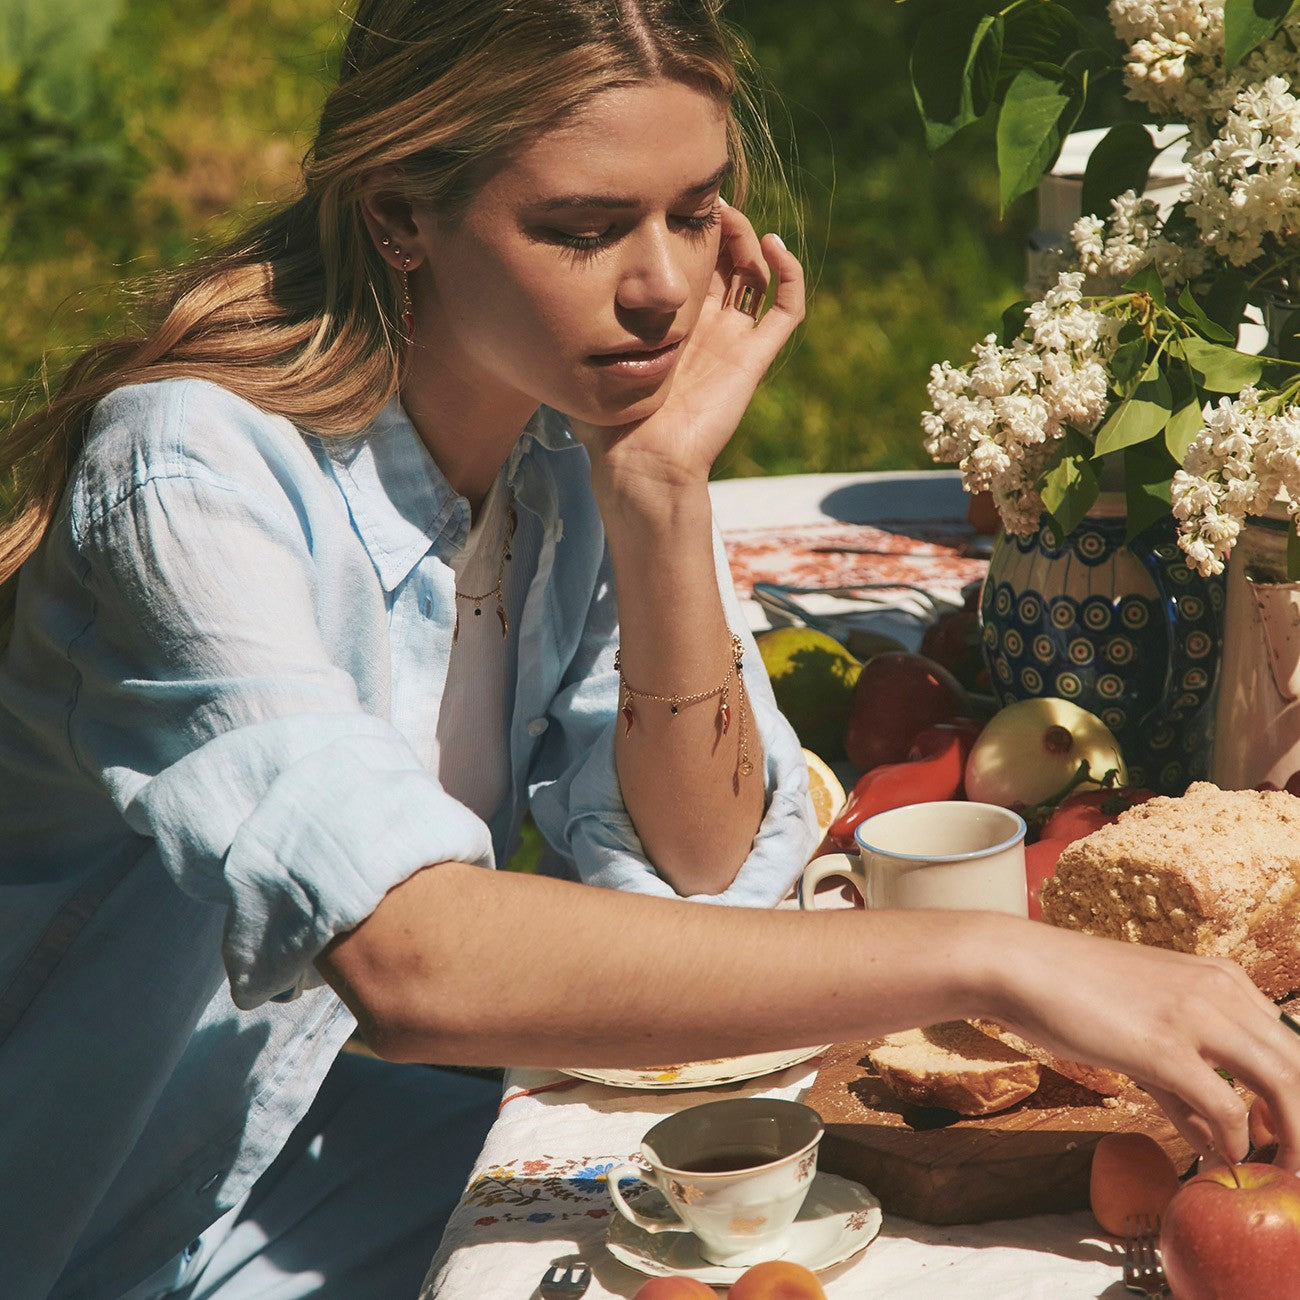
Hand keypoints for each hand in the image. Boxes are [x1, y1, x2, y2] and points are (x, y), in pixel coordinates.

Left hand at [572, 201, 804, 493]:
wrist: (641, 464)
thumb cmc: (608, 425)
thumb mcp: (582, 362)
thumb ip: (568, 330)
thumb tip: (529, 297)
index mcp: (667, 322)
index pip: (688, 262)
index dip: (687, 227)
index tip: (670, 198)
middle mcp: (704, 326)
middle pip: (727, 259)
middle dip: (721, 225)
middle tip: (706, 199)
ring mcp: (732, 340)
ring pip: (758, 274)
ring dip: (751, 239)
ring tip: (730, 219)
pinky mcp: (753, 358)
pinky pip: (787, 309)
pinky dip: (790, 272)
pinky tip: (772, 244)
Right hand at [991, 926, 1299, 1168]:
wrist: (1019, 965)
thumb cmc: (1071, 991)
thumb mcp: (1144, 1026)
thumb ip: (1186, 1081)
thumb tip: (1219, 1138)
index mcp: (1221, 977)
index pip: (1289, 1043)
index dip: (1296, 1098)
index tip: (1283, 1135)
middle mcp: (1221, 990)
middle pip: (1298, 1064)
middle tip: (1292, 1163)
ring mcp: (1196, 1015)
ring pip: (1284, 1084)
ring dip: (1292, 1139)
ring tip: (1279, 1171)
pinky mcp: (1165, 1047)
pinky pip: (1228, 1108)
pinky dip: (1235, 1142)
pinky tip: (1221, 1157)